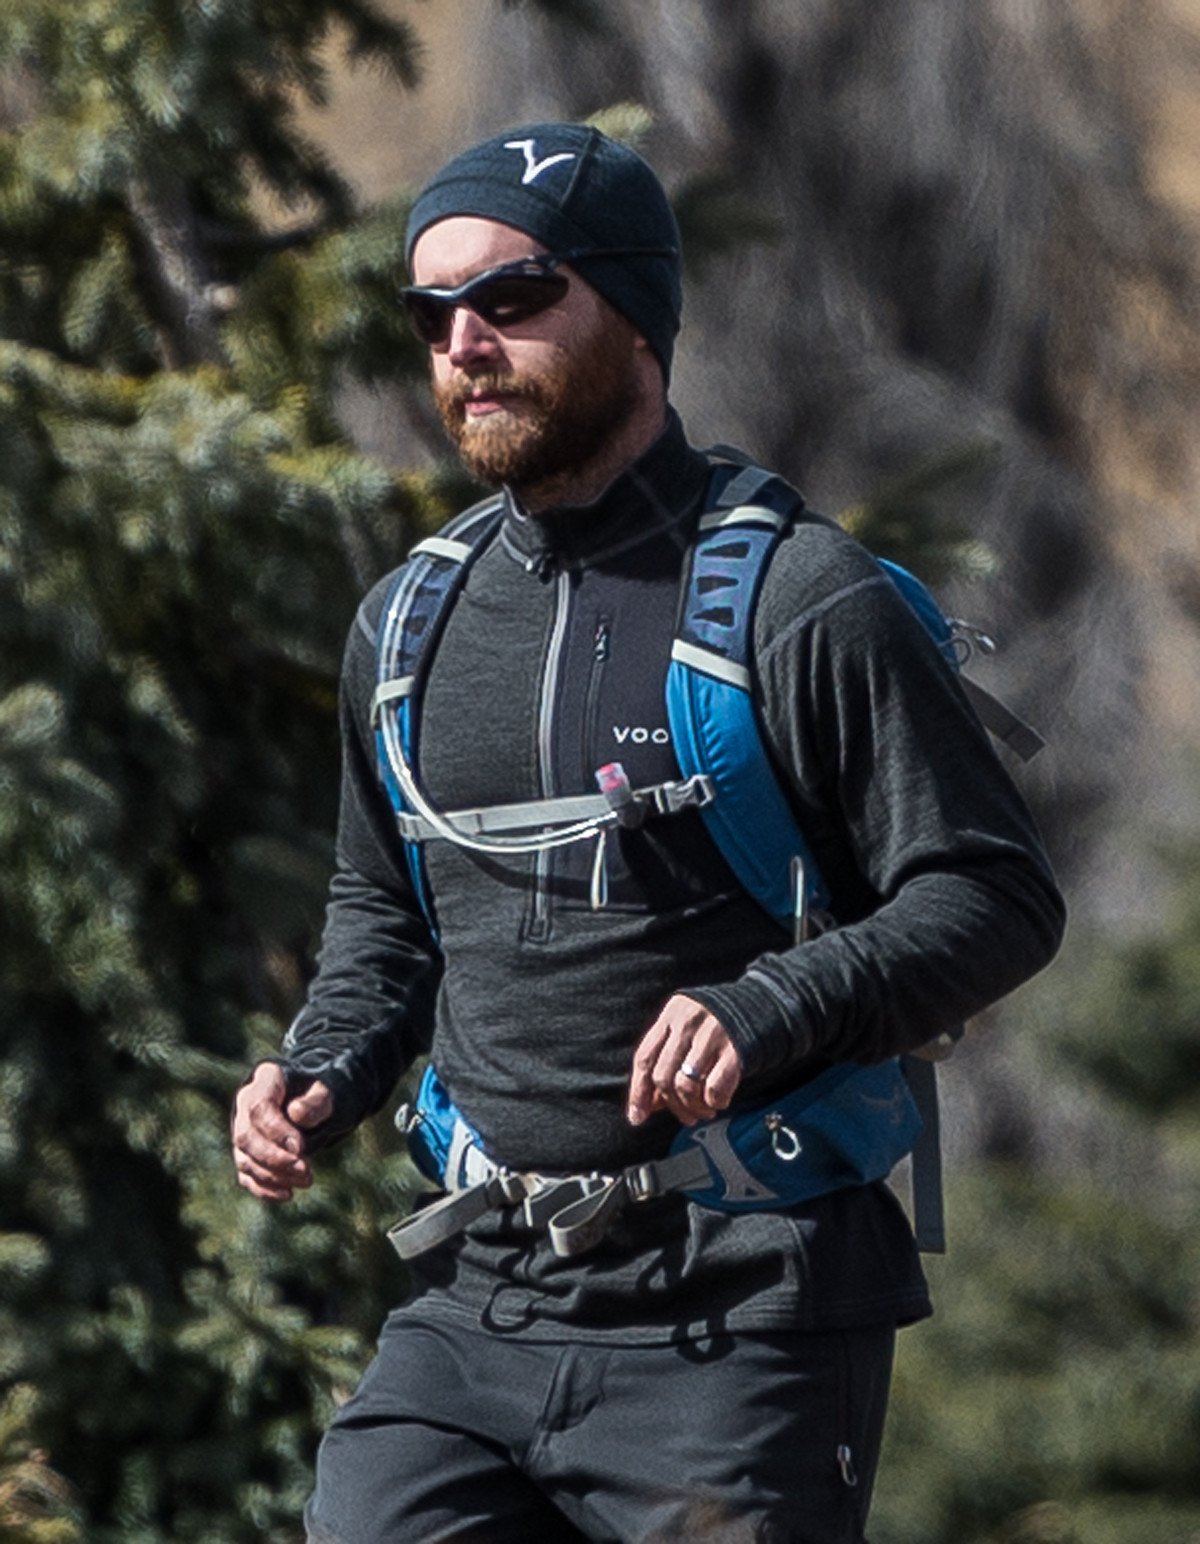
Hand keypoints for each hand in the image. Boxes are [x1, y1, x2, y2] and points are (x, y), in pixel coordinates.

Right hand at [231, 1062, 332, 1201]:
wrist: (313, 1100)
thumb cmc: (318, 1093)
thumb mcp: (325, 1091)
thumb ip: (315, 1101)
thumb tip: (296, 1114)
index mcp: (265, 1080)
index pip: (259, 1108)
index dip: (276, 1131)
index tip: (300, 1148)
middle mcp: (245, 1104)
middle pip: (246, 1137)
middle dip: (274, 1159)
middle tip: (306, 1172)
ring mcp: (242, 1129)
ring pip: (245, 1159)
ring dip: (273, 1176)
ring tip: (307, 1181)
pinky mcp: (246, 1152)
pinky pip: (246, 1175)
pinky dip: (264, 1188)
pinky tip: (287, 1194)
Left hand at [626, 995, 742, 1127]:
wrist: (757, 1007)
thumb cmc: (712, 1027)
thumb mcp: (684, 1032)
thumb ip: (664, 1061)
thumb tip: (647, 1107)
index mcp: (670, 1015)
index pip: (644, 1058)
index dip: (638, 1092)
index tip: (638, 1117)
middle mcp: (688, 1022)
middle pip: (663, 1076)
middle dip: (671, 1106)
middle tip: (685, 1116)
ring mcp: (712, 1034)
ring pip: (686, 1086)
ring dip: (693, 1108)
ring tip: (703, 1111)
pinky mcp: (735, 1050)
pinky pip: (714, 1089)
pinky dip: (715, 1103)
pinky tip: (719, 1102)